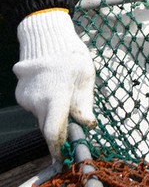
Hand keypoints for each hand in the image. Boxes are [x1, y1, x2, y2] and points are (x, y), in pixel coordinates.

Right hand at [14, 9, 96, 160]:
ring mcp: (25, 98)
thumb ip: (85, 103)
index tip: (65, 152)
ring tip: (60, 87)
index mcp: (55, 97)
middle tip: (70, 109)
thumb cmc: (70, 54)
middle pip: (47, 125)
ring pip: (40, 115)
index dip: (59, 146)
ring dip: (51, 110)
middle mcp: (36, 100)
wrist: (46, 36)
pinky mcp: (19, 94)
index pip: (53, 132)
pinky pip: (33, 105)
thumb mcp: (86, 75)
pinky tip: (49, 84)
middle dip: (59, 124)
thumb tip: (87, 124)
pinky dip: (42, 101)